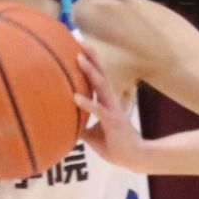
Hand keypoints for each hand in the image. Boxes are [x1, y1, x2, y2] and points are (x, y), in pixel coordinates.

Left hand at [73, 47, 147, 171]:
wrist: (134, 158)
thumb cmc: (114, 145)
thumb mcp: (92, 134)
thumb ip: (81, 125)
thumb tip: (65, 124)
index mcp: (106, 101)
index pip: (98, 75)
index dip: (90, 60)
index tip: (78, 45)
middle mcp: (110, 100)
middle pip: (100, 73)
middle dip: (90, 56)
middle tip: (79, 40)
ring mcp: (112, 109)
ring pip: (101, 85)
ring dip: (90, 71)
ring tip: (78, 58)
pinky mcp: (113, 122)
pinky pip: (98, 110)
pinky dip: (87, 103)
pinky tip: (75, 97)